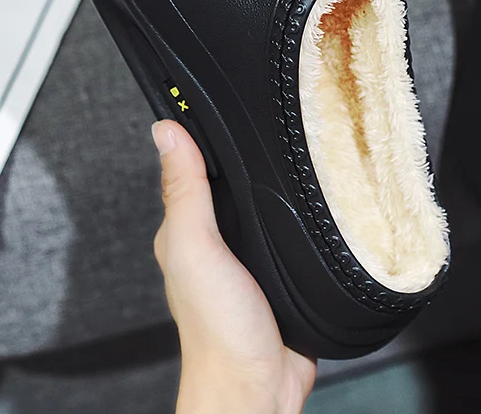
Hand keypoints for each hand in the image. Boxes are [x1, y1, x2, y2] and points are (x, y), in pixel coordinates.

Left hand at [151, 119, 316, 413]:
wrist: (260, 386)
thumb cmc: (220, 330)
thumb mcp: (195, 249)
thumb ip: (184, 192)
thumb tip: (166, 132)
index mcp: (188, 227)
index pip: (193, 165)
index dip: (204, 131)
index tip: (221, 96)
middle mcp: (217, 235)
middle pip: (233, 178)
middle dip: (250, 150)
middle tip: (273, 113)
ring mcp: (251, 250)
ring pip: (264, 200)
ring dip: (278, 180)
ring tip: (298, 142)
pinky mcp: (282, 264)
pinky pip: (289, 226)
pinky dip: (299, 210)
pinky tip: (314, 195)